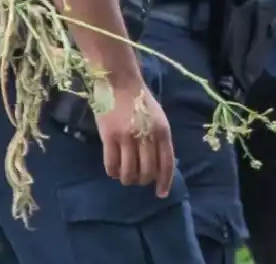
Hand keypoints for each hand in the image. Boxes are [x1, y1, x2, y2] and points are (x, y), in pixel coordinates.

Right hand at [95, 79, 174, 197]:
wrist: (119, 81)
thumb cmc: (139, 100)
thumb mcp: (157, 118)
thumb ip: (159, 140)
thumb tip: (160, 168)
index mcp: (162, 130)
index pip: (166, 164)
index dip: (164, 182)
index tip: (161, 194)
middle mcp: (147, 135)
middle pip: (147, 171)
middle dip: (143, 181)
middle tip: (138, 179)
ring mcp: (127, 137)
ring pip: (128, 172)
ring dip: (127, 179)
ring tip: (125, 176)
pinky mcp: (109, 136)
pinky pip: (111, 165)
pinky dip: (113, 172)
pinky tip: (113, 170)